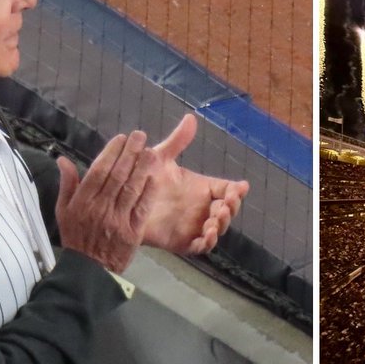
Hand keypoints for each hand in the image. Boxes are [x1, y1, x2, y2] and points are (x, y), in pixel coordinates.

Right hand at [55, 131, 155, 272]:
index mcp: (83, 201)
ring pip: (131, 188)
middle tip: (139, 135)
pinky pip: (141, 208)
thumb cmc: (76, 237)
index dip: (111, 152)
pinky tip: (153, 177)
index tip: (121, 138)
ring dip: (141, 168)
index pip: (99, 170)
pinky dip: (147, 192)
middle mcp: (100, 208)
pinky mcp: (132, 232)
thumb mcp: (63, 211)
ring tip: (149, 150)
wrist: (87, 270)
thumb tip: (63, 159)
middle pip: (117, 175)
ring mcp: (117, 220)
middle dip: (129, 153)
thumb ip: (67, 184)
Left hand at [142, 114, 248, 254]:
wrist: (124, 202)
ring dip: (222, 224)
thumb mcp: (162, 158)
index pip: (226, 189)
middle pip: (226, 210)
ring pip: (216, 229)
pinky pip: (200, 246)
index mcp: (202, 188)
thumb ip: (177, 141)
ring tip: (218, 217)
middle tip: (229, 202)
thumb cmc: (145, 179)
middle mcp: (201, 208)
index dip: (236, 190)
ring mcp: (193, 226)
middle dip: (232, 207)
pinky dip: (208, 242)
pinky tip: (208, 234)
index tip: (240, 187)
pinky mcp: (182, 242)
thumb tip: (191, 117)